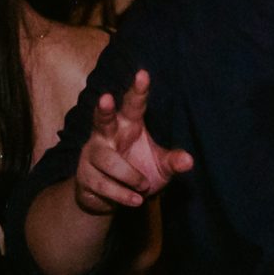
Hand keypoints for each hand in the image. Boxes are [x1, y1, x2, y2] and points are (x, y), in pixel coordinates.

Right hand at [71, 69, 192, 216]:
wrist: (108, 199)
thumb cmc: (137, 173)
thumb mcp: (160, 167)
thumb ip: (173, 162)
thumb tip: (188, 161)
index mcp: (127, 126)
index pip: (133, 105)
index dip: (138, 90)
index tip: (143, 74)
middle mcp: (106, 136)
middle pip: (102, 119)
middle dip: (103, 109)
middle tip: (106, 98)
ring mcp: (92, 155)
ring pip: (108, 161)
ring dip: (129, 175)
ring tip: (143, 186)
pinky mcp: (84, 176)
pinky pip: (104, 184)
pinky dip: (122, 194)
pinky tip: (135, 200)